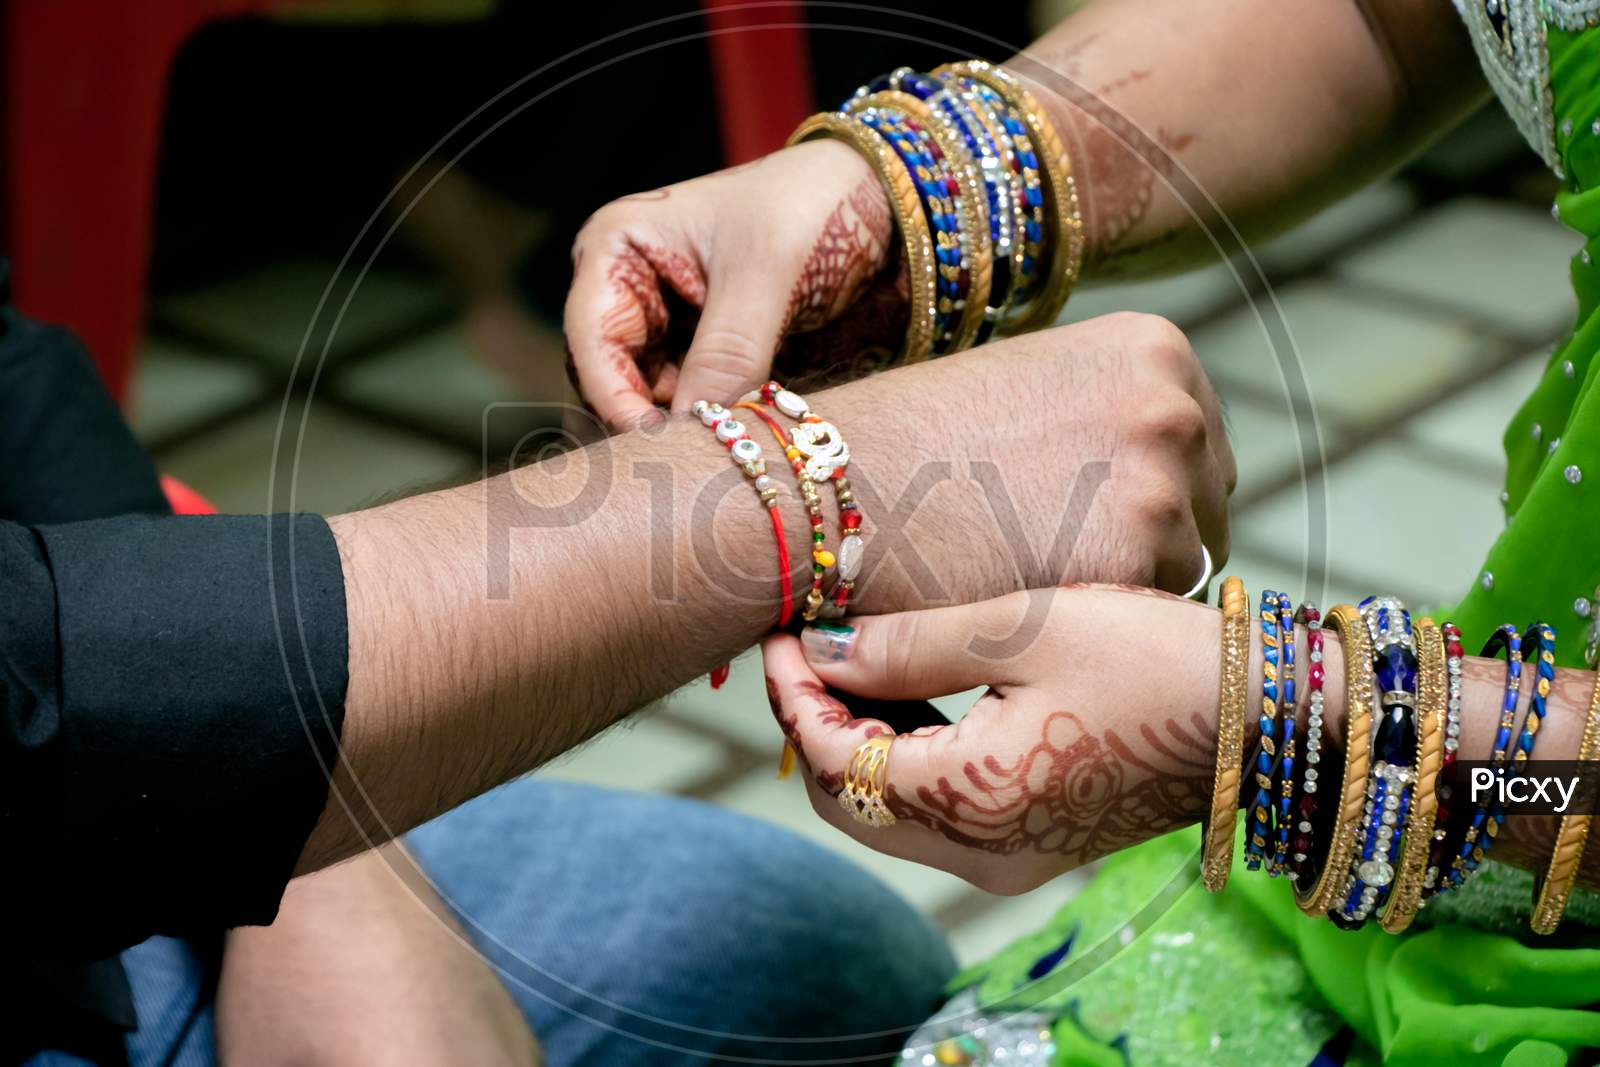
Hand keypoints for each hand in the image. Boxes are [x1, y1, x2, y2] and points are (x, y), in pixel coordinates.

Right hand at [564, 139, 899, 430]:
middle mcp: (627, 285)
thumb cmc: (810, 207)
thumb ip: (727, 352)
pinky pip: (688, 398)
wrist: (871, 199)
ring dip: (686, 422)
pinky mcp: (697, 347)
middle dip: (651, 416)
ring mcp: (661, 319)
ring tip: (734, 438)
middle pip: (610, 376)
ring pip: (649, 396)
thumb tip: (694, 429)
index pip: (592, 339)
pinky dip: (711, 416)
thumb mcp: (767, 274)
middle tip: (702, 453)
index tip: (658, 444)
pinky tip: (743, 427)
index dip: (615, 397)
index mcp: (617, 247)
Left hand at [762, 585, 1221, 893]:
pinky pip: (933, 813)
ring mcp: (1006, 860)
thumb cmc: (1156, 661)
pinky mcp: (1031, 846)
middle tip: (812, 642)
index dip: (790, 691)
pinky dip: (905, 757)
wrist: (1267, 721)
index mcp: (969, 802)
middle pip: (843, 798)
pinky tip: (917, 693)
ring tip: (859, 655)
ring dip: (856, 739)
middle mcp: (978, 855)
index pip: (826, 759)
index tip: (783, 627)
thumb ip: (908, 645)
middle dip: (812, 720)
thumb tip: (819, 647)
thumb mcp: (1025, 630)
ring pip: (883, 810)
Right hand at [809, 313, 1233, 610]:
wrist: (836, 489)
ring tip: (1035, 575)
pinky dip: (1096, 617)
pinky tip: (1033, 599)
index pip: (1195, 435)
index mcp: (1153, 347)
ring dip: (1125, 581)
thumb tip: (1137, 465)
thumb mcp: (1023, 387)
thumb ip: (1097, 415)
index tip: (1088, 508)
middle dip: (1146, 533)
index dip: (1143, 482)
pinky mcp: (1134, 559)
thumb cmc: (907, 442)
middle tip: (1061, 553)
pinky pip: (1145, 611)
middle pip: (1203, 500)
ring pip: (1182, 563)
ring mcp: (1162, 482)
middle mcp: (1174, 404)